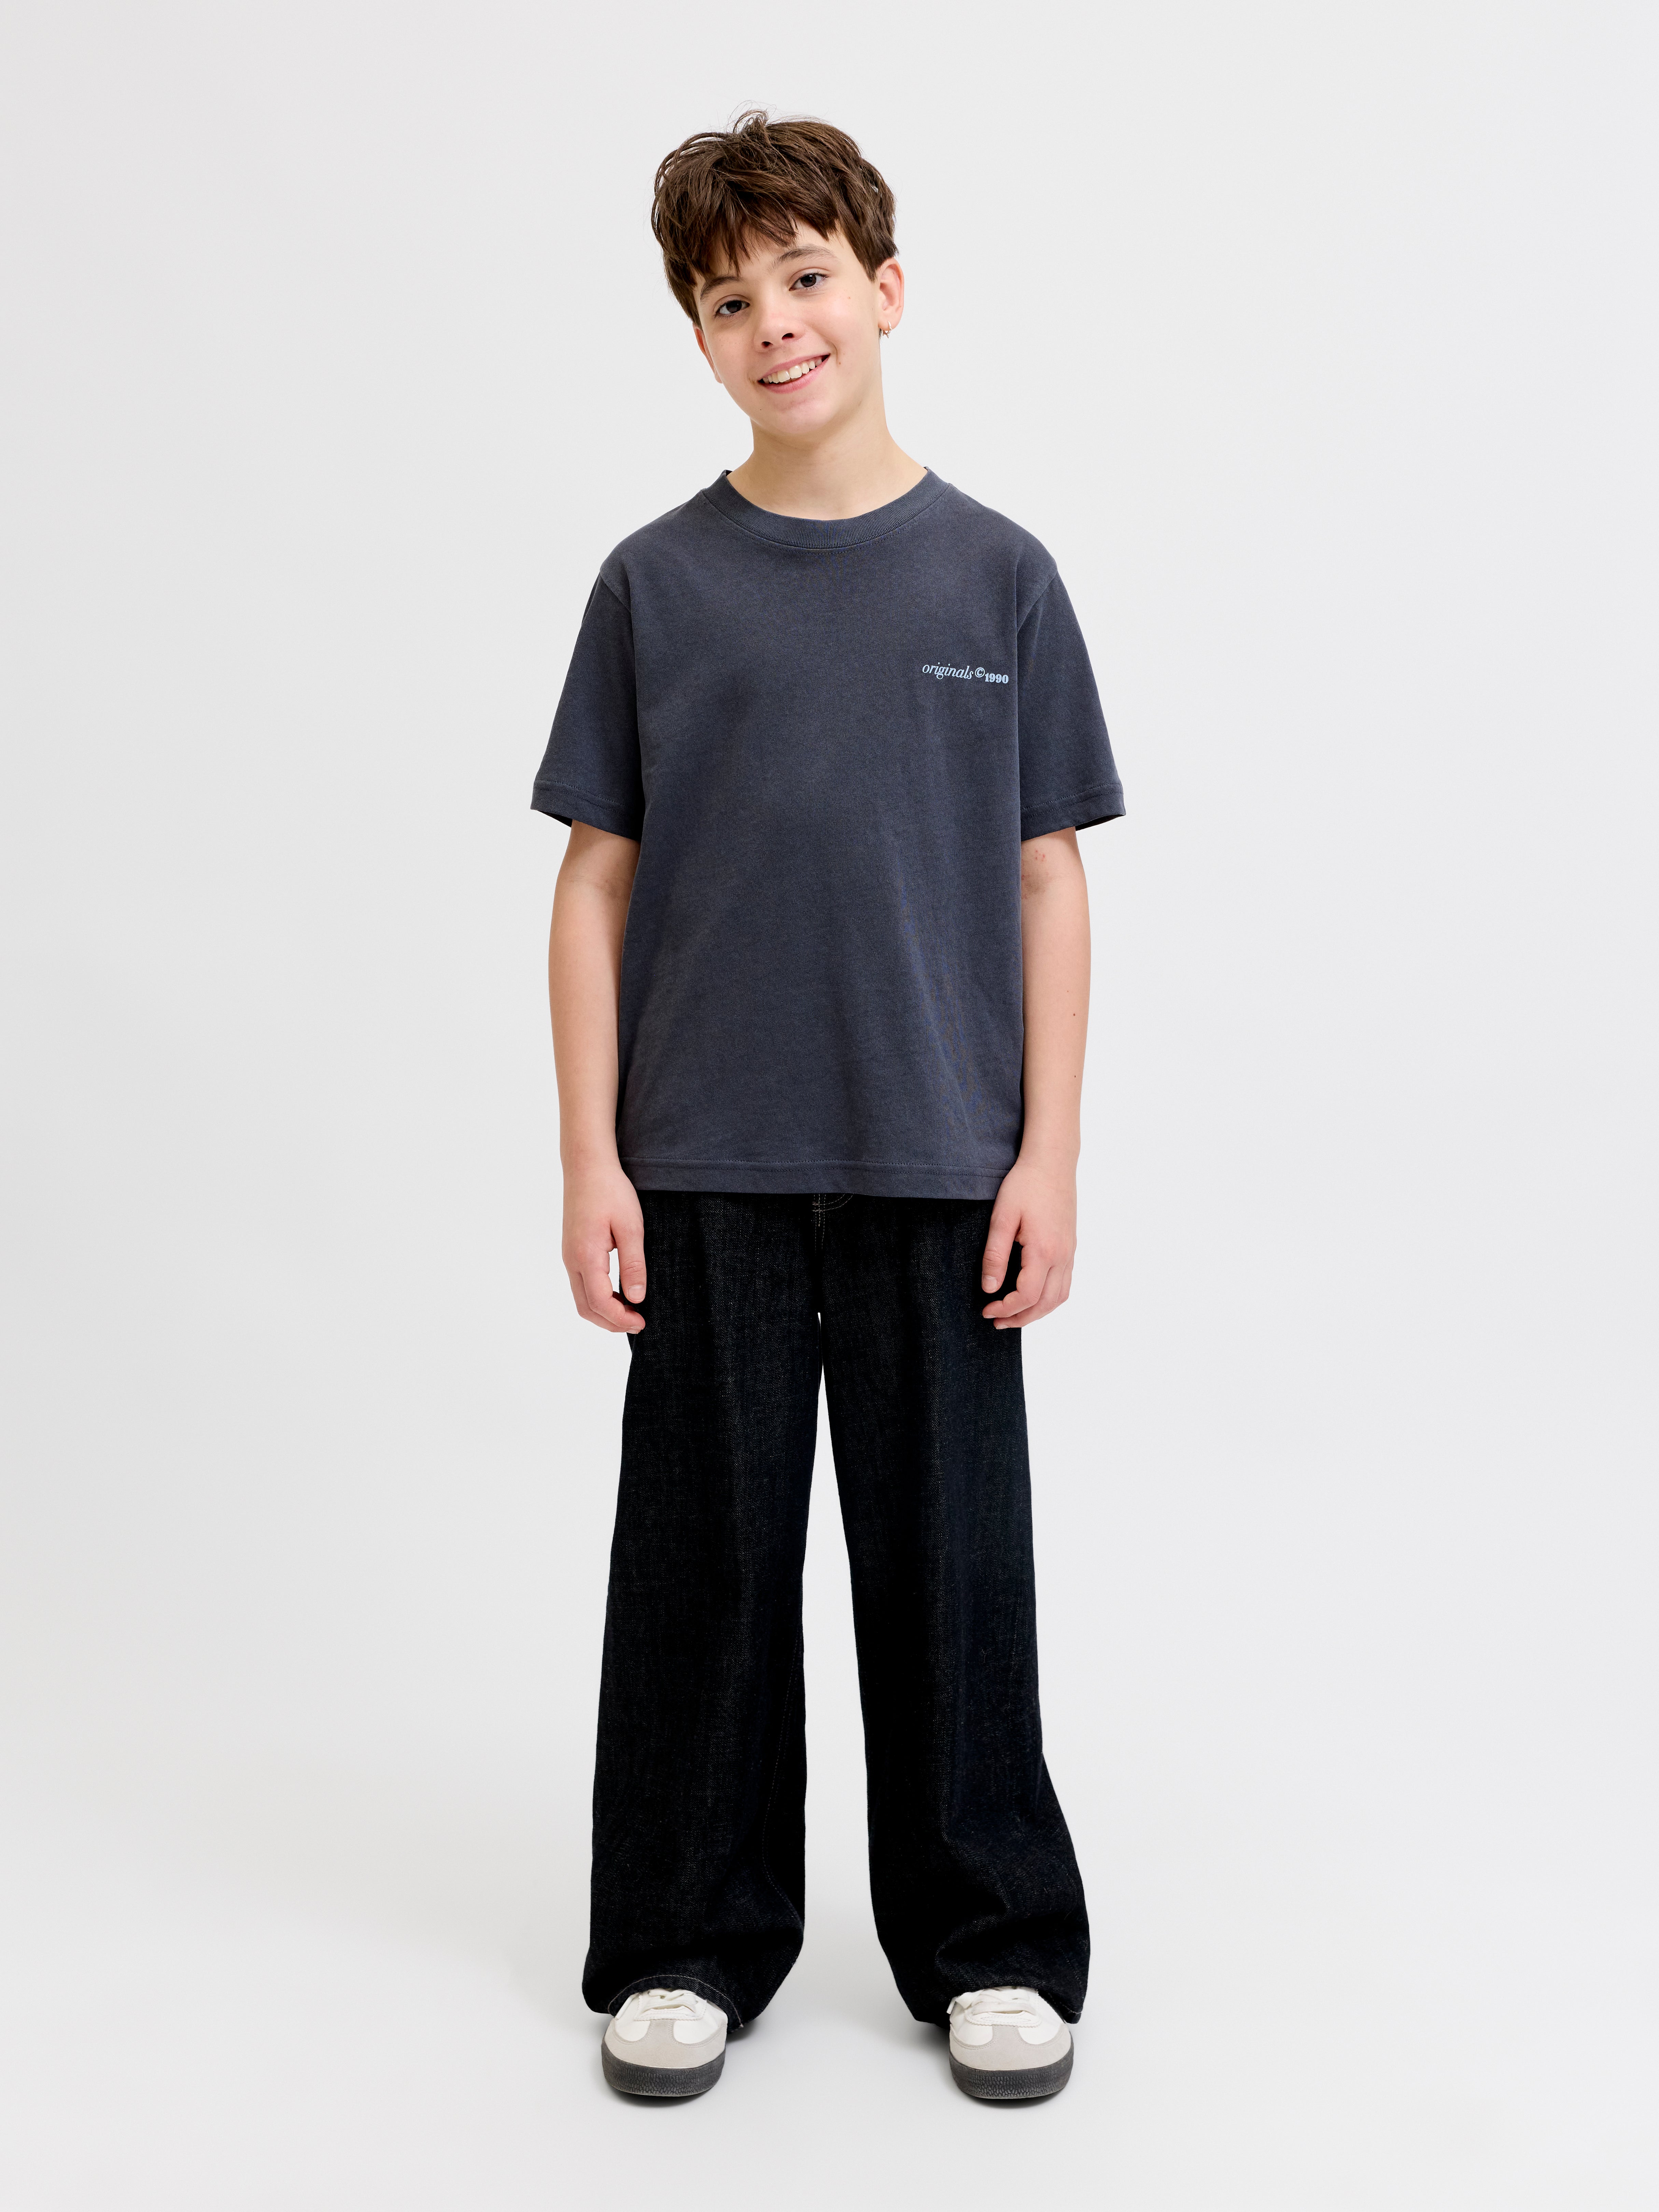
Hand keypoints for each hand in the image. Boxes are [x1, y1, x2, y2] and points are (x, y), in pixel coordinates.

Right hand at [562, 1155, 646, 1333]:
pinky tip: (617, 1294)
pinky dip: (598, 1298)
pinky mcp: (572, 1250)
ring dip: (604, 1312)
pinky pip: (582, 1285)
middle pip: (586, 1307)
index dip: (620, 1319)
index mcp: (586, 1255)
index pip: (600, 1302)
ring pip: (582, 1298)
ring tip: (630, 1312)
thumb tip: (636, 1297)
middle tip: (638, 1323)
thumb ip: (633, 1264)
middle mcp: (572, 1260)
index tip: (642, 1322)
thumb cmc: (610, 1191)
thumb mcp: (630, 1226)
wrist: (587, 1166)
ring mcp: (569, 1256)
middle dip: (611, 1322)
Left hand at [980, 1151, 1076, 1328]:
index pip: (1027, 1295)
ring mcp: (1070, 1252)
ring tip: (1014, 1314)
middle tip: (996, 1321)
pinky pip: (1065, 1283)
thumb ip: (995, 1255)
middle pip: (1046, 1303)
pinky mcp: (1071, 1247)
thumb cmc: (1024, 1185)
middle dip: (1021, 1318)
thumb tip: (989, 1288)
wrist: (1052, 1163)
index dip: (1005, 1308)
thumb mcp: (1002, 1217)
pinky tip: (1032, 1296)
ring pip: (1060, 1297)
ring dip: (1038, 1312)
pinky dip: (1049, 1298)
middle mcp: (1062, 1256)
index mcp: (1044, 1250)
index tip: (986, 1309)